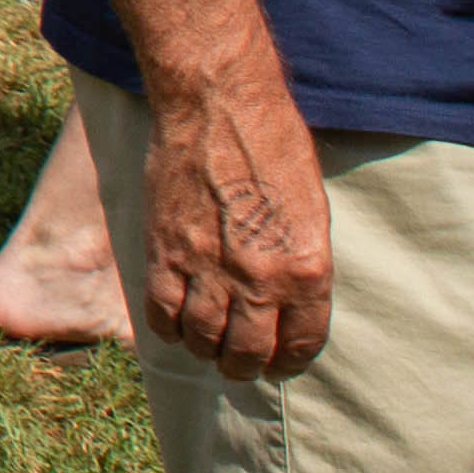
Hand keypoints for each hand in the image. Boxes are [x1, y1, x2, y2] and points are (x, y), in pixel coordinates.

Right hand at [138, 78, 334, 379]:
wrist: (218, 105)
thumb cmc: (274, 145)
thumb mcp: (312, 211)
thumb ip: (301, 262)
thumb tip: (288, 299)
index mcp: (307, 270)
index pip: (302, 344)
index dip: (289, 362)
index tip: (280, 364)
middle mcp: (259, 279)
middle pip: (248, 353)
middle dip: (245, 367)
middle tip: (240, 363)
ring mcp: (207, 267)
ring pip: (203, 339)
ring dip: (207, 351)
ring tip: (208, 346)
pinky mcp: (165, 250)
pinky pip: (162, 311)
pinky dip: (168, 328)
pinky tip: (176, 323)